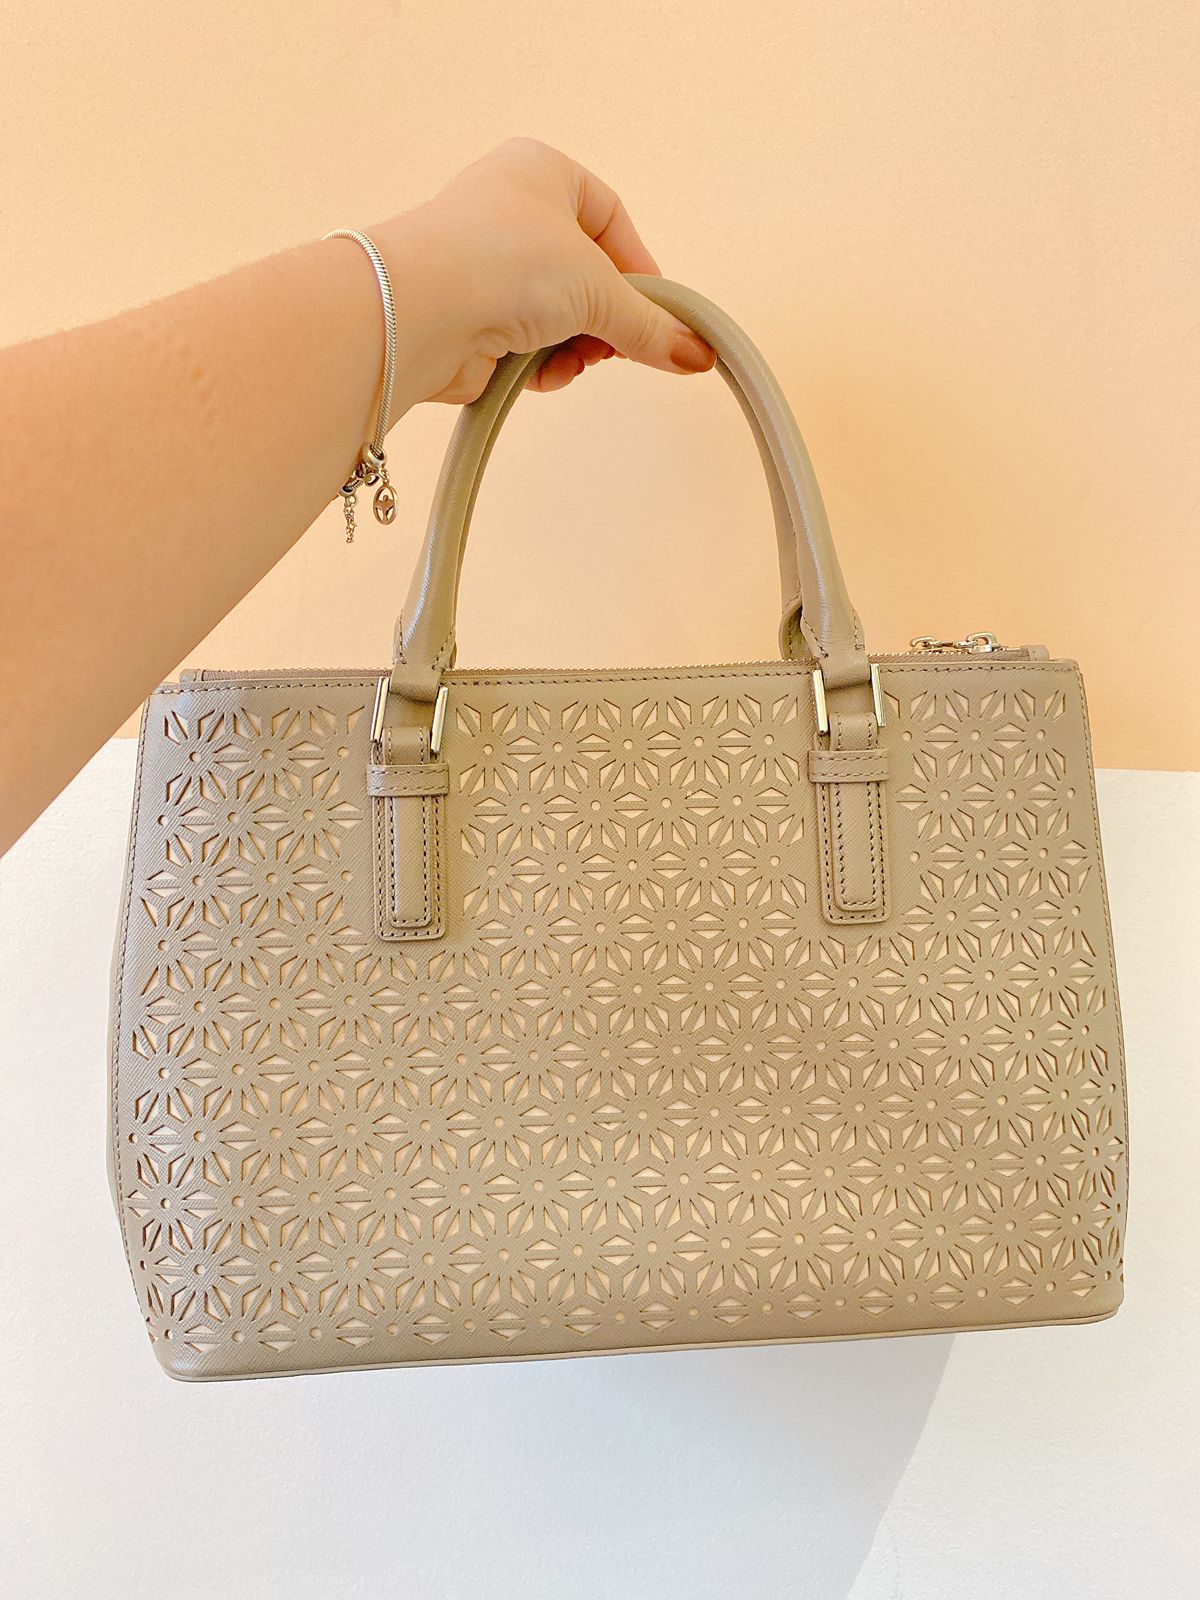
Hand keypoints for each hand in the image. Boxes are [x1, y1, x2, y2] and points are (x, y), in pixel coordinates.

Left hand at [373, 138, 715, 403]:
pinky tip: (542, 373)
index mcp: (541, 171)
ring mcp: (484, 266)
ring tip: (576, 359)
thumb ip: (650, 325)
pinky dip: (542, 364)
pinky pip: (525, 345)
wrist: (421, 313)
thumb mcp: (599, 289)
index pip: (611, 219)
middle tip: (620, 345)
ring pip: (557, 315)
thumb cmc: (502, 263)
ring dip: (575, 346)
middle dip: (606, 318)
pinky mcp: (469, 319)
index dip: (639, 270)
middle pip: (585, 274)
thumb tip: (694, 353)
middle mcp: (508, 211)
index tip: (659, 314)